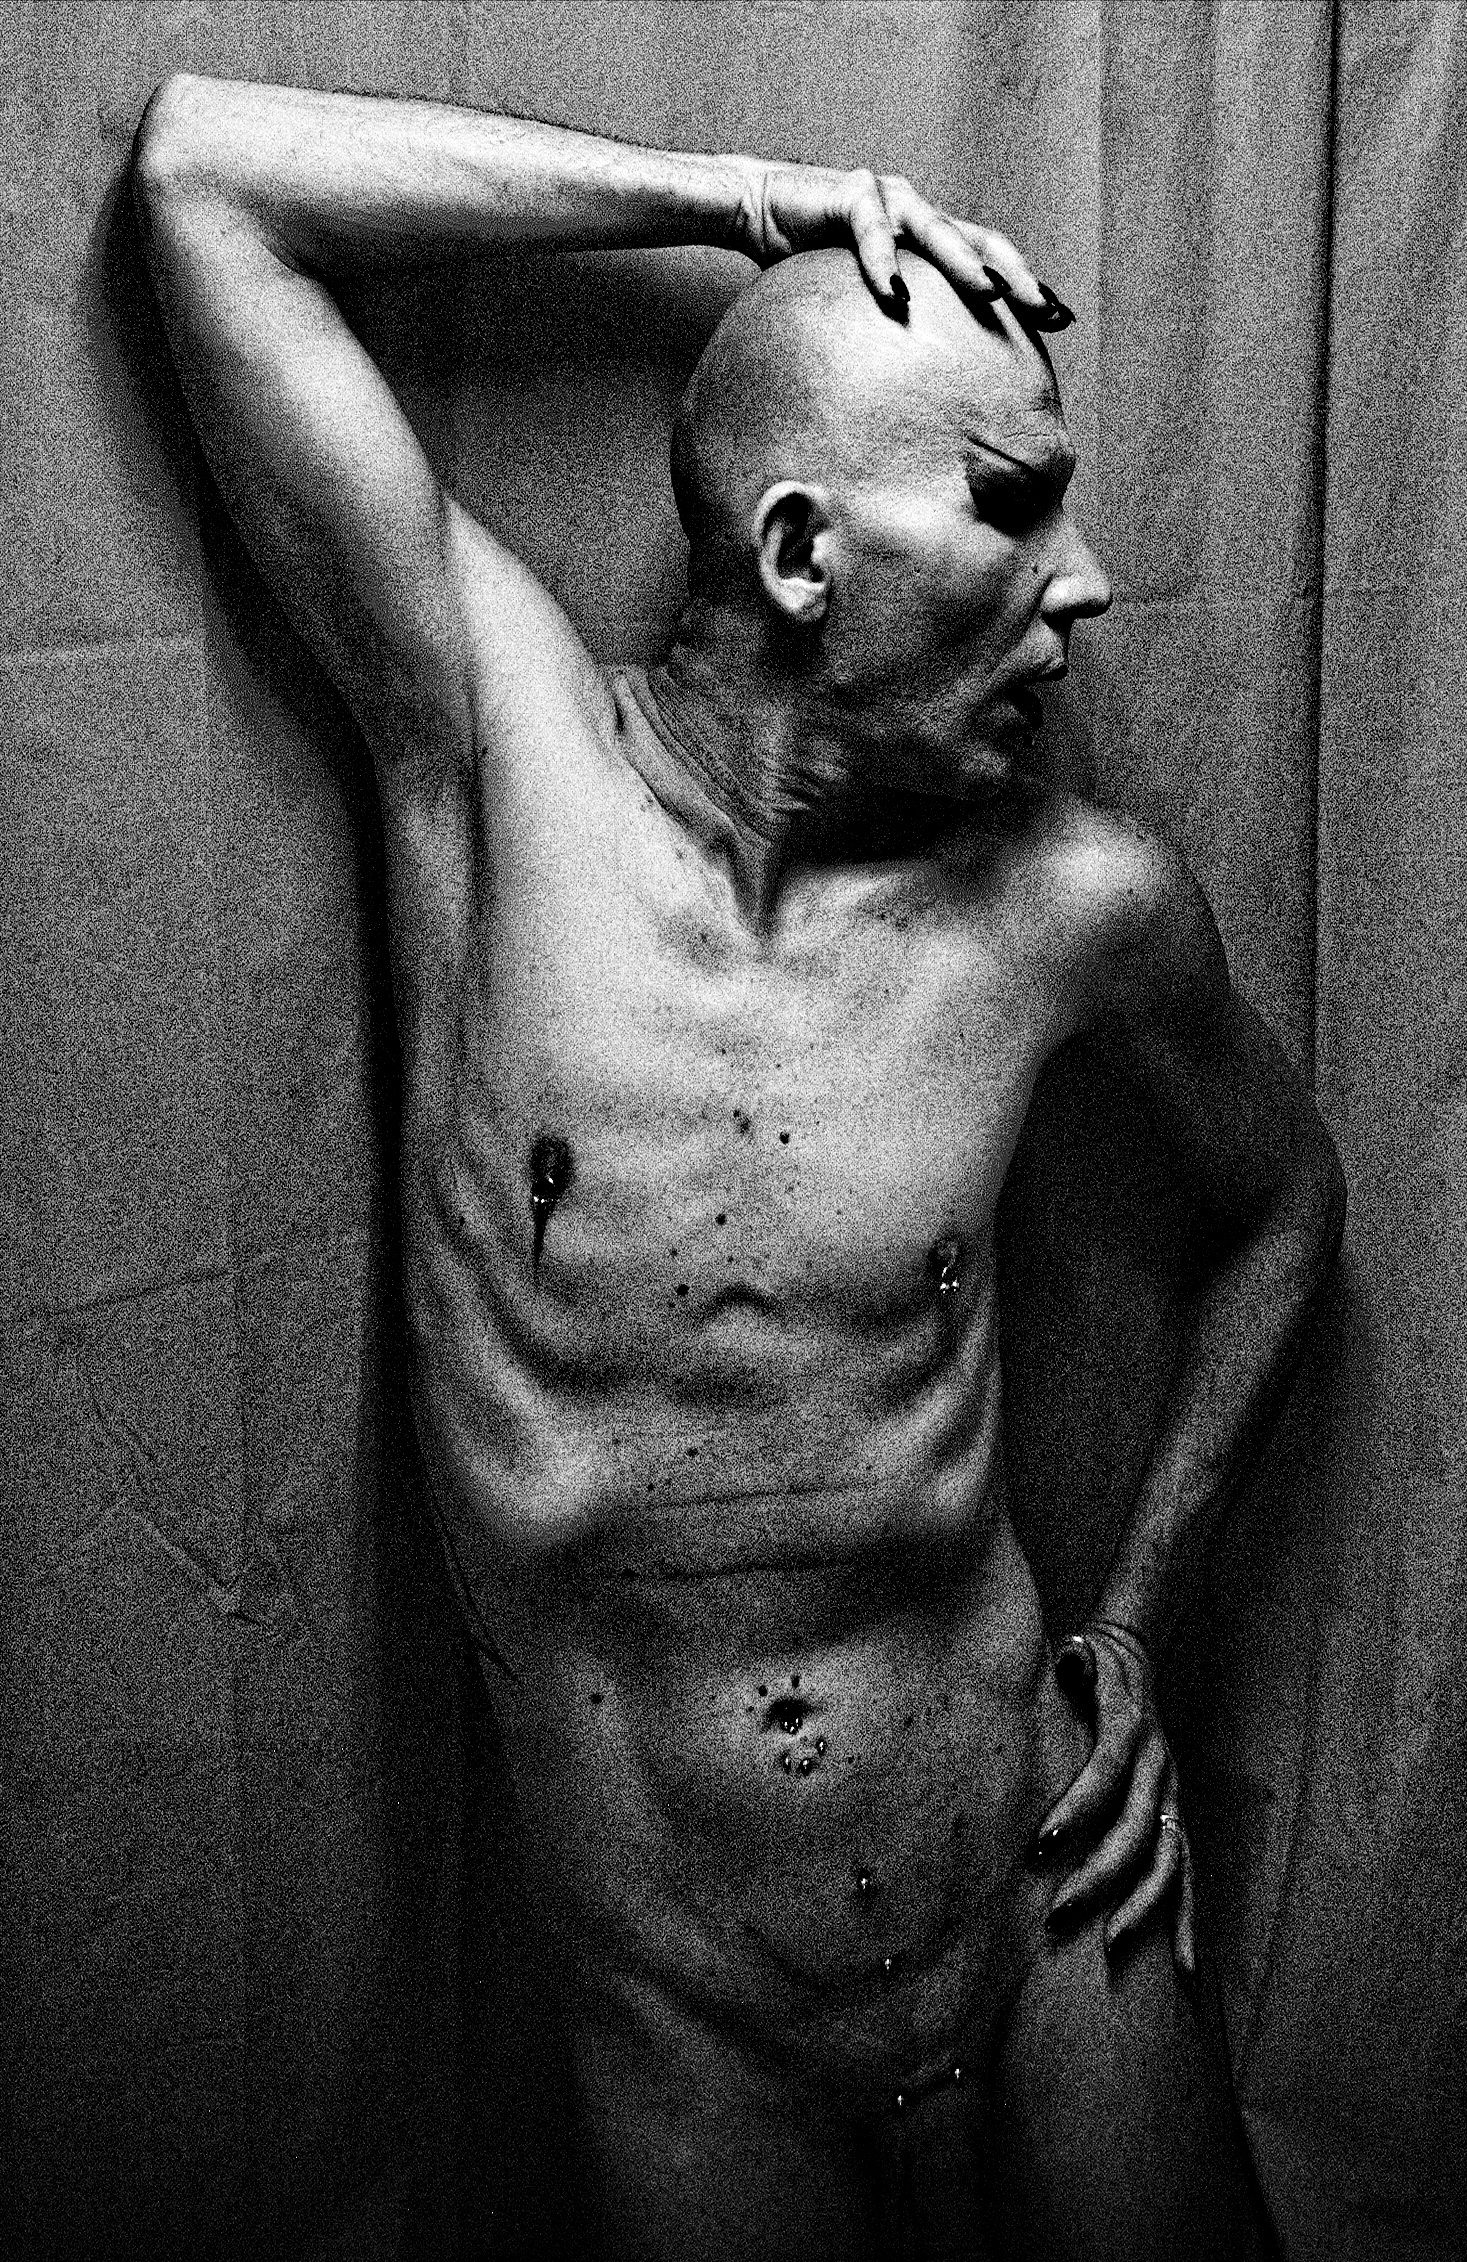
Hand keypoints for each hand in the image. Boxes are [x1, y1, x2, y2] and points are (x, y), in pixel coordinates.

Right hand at [734, 158, 1061, 326]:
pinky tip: (895, 296)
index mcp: (930, 236)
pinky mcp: (851, 194)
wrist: (760, 208)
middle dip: (1015, 278)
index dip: (1025, 285)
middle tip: (1045, 312)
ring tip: (990, 296)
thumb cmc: (811, 260)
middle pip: (981, 242)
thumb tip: (915, 387)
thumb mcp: (862, 297)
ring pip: (937, 231)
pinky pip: (872, 232)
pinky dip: (884, 264)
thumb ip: (894, 321)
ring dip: (965, 265)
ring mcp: (889, 197)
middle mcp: (919, 211)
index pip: (989, 259)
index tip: (1058, 322)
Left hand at [1033, 1621, 1196, 1981]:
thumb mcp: (1082, 1654)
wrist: (1132, 1661)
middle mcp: (1159, 1769)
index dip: (1077, 1809)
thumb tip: (1071, 1655)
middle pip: (1135, 1829)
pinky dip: (1186, 1921)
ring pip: (1166, 1860)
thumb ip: (1077, 1661)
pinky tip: (1184, 1967)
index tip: (1040, 1845)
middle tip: (1057, 1912)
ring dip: (1140, 1906)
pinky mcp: (1176, 1819)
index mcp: (1131, 1729)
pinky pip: (1187, 1876)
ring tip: (1110, 1947)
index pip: (1105, 1775)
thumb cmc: (1090, 1665)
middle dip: (1098, 1874)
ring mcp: (1172, 1798)